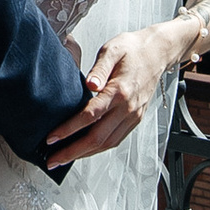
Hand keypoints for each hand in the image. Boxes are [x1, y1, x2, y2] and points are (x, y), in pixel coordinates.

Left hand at [46, 25, 178, 164]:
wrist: (157, 52)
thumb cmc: (133, 49)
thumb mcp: (112, 50)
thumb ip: (99, 68)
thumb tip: (90, 84)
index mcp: (119, 90)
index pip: (90, 115)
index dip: (69, 129)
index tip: (52, 137)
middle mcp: (127, 108)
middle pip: (98, 137)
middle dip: (73, 151)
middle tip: (53, 160)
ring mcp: (133, 116)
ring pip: (108, 143)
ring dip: (85, 154)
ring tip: (65, 158)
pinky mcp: (135, 119)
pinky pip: (116, 140)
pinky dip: (99, 149)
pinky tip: (85, 150)